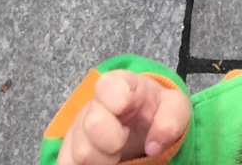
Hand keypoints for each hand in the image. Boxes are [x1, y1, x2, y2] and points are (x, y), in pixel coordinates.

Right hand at [59, 71, 189, 164]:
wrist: (138, 124)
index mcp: (117, 85)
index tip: (129, 108)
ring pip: (81, 153)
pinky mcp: (68, 154)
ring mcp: (77, 131)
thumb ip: (172, 117)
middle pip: (92, 123)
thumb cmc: (153, 111)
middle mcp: (92, 105)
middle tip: (123, 141)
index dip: (119, 98)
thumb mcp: (173, 106)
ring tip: (115, 155)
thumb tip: (154, 145)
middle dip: (113, 139)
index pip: (106, 84)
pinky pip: (68, 164)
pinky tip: (103, 161)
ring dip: (103, 160)